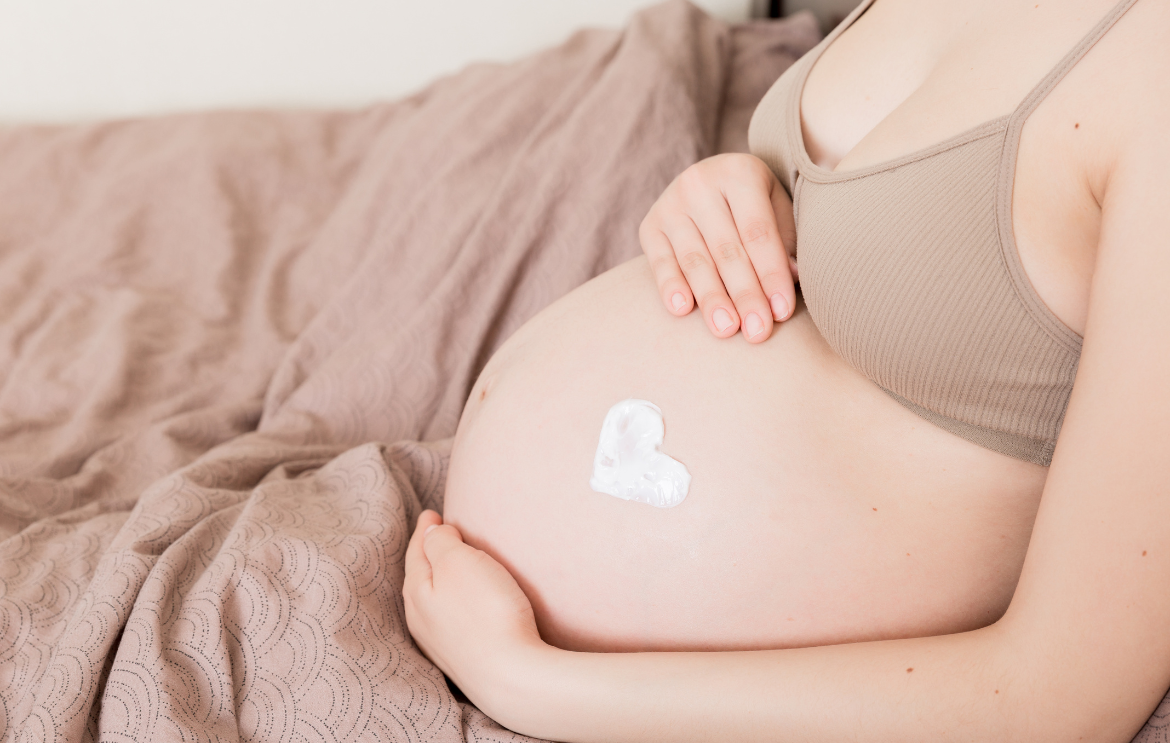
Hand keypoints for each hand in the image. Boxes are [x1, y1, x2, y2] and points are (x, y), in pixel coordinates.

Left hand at [403, 510, 547, 717]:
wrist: (512, 676)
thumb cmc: (486, 612)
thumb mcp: (459, 562)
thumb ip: (440, 543)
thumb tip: (430, 533)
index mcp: (416, 591)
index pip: (416, 551)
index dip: (424, 530)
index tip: (432, 514)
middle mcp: (421, 619)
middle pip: (420, 577)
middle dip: (427, 554)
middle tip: (436, 533)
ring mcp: (441, 643)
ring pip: (433, 600)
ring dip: (440, 579)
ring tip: (450, 565)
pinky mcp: (463, 659)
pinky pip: (450, 620)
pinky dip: (453, 602)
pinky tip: (464, 604)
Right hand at [639, 153, 797, 342]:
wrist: (709, 181)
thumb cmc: (752, 204)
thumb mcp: (777, 209)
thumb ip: (785, 241)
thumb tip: (791, 277)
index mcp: (740, 173)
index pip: (758, 232)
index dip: (771, 274)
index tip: (782, 311)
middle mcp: (700, 183)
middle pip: (727, 249)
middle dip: (745, 294)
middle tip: (758, 331)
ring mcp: (670, 203)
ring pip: (695, 260)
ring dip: (712, 298)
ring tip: (726, 330)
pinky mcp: (649, 225)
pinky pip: (660, 262)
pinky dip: (670, 286)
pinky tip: (683, 309)